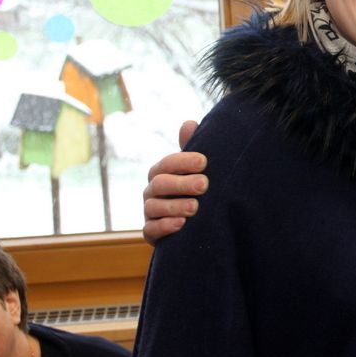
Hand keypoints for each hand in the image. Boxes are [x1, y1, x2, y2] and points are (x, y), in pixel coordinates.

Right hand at [142, 120, 206, 243]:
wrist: (198, 223)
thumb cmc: (196, 190)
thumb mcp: (198, 170)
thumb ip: (192, 149)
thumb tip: (189, 123)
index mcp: (162, 172)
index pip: (167, 163)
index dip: (184, 161)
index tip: (204, 162)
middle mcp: (152, 190)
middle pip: (160, 184)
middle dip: (182, 183)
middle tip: (205, 185)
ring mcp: (150, 212)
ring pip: (153, 207)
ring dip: (175, 206)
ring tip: (195, 207)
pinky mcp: (151, 233)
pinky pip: (150, 230)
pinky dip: (164, 227)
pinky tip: (181, 224)